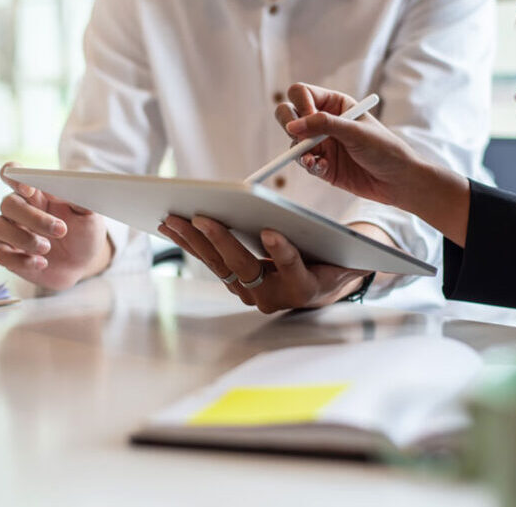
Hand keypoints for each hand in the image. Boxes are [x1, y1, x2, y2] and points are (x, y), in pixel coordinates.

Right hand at [0, 162, 112, 289]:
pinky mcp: (7, 255)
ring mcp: (9, 231)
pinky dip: (20, 260)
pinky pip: (0, 255)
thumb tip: (68, 186)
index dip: (13, 177)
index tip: (28, 189)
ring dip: (22, 238)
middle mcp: (18, 208)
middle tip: (61, 230)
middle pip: (8, 203)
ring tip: (47, 248)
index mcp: (35, 191)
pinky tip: (41, 263)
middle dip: (33, 217)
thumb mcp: (90, 216)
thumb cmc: (84, 232)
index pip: (12, 173)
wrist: (84, 263)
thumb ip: (80, 199)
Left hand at [157, 215, 370, 312]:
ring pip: (220, 267)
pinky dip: (192, 243)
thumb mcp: (342, 253)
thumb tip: (307, 231)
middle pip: (244, 267)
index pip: (291, 267)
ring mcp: (251, 293)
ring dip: (194, 242)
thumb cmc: (334, 261)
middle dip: (221, 241)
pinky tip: (174, 226)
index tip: (271, 232)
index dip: (281, 251)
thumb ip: (330, 243)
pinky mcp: (236, 284)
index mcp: (304, 287)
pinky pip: (212, 263)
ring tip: (173, 219)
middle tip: (202, 218)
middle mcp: (274, 296)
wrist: (324, 285)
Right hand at [277, 83, 471, 246]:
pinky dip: (308, 165)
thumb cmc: (385, 149)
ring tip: (313, 160)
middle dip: (289, 125)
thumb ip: (324, 125)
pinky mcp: (322, 165)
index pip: (302, 94)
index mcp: (335, 104)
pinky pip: (304, 162)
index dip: (300, 104)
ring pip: (294, 142)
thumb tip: (292, 126)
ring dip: (299, 151)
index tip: (307, 118)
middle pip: (289, 114)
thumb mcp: (356, 132)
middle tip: (297, 138)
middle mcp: (324, 122)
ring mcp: (322, 144)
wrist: (398, 181)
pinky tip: (321, 168)